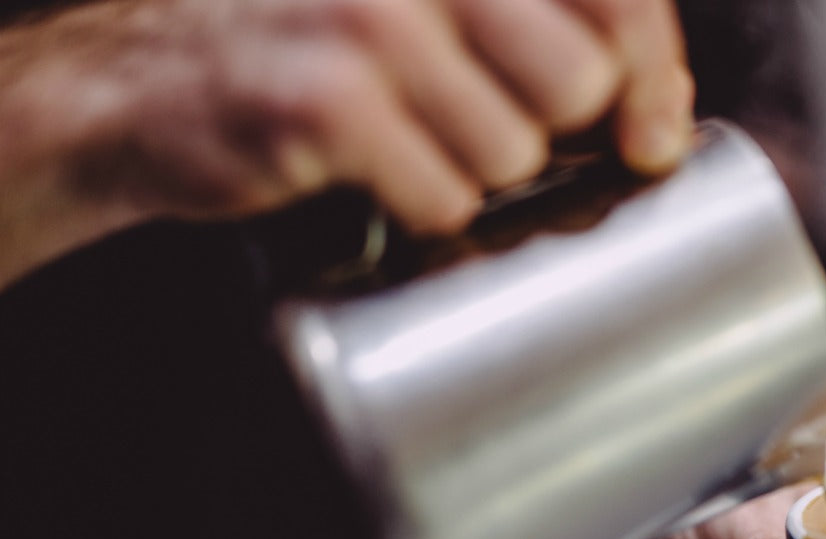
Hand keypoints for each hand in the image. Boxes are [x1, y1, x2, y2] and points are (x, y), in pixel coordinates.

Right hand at [0, 0, 693, 285]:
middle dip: (554, 133)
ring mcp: (370, 18)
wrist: (145, 84)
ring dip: (476, 172)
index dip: (655, 71)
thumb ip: (529, 24)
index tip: (653, 135)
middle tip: (493, 130)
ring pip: (516, 151)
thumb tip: (655, 101)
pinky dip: (421, 208)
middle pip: (580, 83)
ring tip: (410, 140)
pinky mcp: (327, 100)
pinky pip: (447, 198)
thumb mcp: (424, 5)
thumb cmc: (306, 44)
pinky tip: (372, 174)